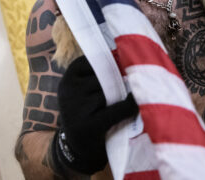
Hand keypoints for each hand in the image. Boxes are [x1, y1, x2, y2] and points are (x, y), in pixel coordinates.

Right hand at [52, 56, 138, 174]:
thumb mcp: (83, 90)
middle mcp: (68, 91)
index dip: (111, 63)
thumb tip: (128, 55)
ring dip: (121, 96)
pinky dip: (130, 106)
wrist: (77, 149)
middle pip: (104, 76)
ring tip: (119, 104)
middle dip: (117, 82)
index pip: (93, 60)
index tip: (120, 68)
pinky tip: (136, 105)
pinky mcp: (89, 126)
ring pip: (111, 92)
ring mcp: (76, 109)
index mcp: (68, 79)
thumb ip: (99, 74)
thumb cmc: (87, 112)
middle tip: (122, 90)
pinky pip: (118, 109)